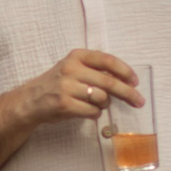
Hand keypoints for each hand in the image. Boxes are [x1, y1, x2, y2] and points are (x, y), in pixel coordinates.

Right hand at [19, 49, 141, 127]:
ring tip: (97, 104)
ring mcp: (66, 87)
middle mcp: (71, 69)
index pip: (107, 60)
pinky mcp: (64, 104)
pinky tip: (88, 111)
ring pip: (102, 98)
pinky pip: (92, 111)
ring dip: (105, 104)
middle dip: (127, 93)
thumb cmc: (57, 84)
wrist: (31, 100)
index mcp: (76, 56)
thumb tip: (126, 80)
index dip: (125, 71)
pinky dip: (95, 114)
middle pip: (109, 82)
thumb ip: (95, 69)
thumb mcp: (73, 68)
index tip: (135, 82)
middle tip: (138, 101)